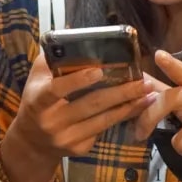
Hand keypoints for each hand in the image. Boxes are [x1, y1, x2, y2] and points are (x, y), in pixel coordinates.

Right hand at [0, 53, 154, 181]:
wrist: (32, 141)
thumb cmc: (37, 101)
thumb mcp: (37, 78)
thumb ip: (52, 57)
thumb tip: (71, 31)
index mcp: (38, 101)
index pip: (57, 90)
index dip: (78, 81)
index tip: (99, 70)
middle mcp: (52, 122)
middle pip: (91, 105)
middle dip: (120, 93)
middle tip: (143, 82)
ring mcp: (66, 138)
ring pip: (103, 120)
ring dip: (129, 106)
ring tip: (148, 94)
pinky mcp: (79, 149)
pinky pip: (103, 130)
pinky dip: (121, 117)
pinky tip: (136, 108)